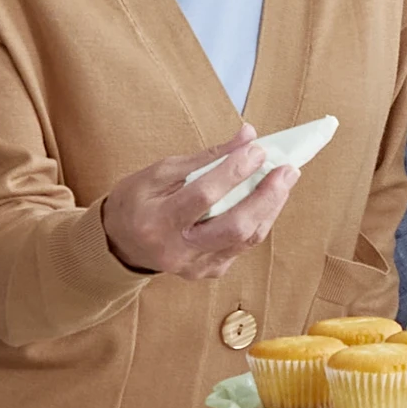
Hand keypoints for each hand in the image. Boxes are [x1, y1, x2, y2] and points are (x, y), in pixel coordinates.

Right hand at [100, 127, 296, 279]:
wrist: (119, 244)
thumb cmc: (136, 201)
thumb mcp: (159, 172)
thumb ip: (206, 157)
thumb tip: (247, 136)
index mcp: (158, 221)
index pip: (204, 195)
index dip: (234, 171)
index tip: (257, 149)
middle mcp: (177, 250)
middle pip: (234, 227)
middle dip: (266, 197)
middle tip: (287, 170)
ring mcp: (195, 266)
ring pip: (245, 240)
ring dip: (269, 209)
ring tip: (284, 181)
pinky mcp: (207, 271)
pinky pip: (240, 247)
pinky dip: (257, 222)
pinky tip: (266, 202)